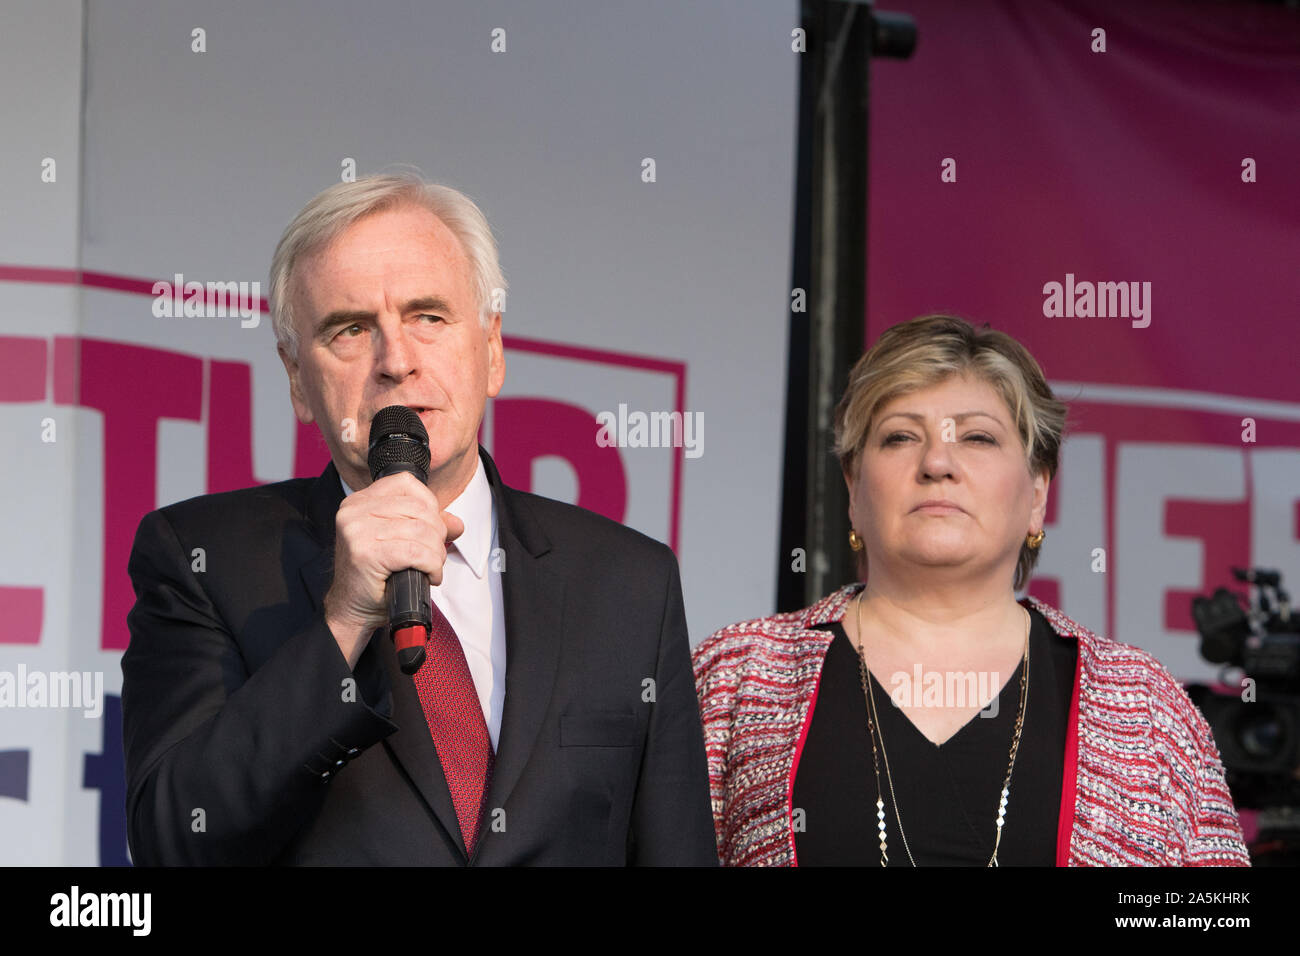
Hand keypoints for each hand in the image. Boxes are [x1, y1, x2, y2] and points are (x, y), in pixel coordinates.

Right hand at [323, 471, 465, 668]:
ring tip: (431, 568)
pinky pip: (416, 552)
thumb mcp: (402, 542)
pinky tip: (429, 576)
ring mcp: (357, 530)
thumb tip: (456, 523)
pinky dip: (431, 565)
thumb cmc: (376, 577)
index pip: (407, 484)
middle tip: (434, 556)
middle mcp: (354, 510)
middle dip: (437, 534)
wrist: (352, 609)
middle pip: (419, 508)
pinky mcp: (365, 552)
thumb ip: (429, 526)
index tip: (431, 529)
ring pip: (421, 530)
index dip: (429, 506)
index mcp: (360, 501)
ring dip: (436, 554)